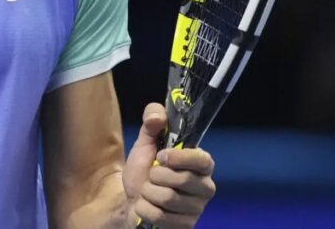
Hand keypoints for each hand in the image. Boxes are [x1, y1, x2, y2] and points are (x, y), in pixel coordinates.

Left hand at [123, 103, 216, 228]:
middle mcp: (205, 187)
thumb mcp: (144, 142)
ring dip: (148, 193)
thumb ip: (151, 122)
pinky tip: (147, 206)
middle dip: (156, 176)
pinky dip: (145, 209)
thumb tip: (158, 117)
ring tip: (148, 191)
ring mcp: (197, 209)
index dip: (180, 158)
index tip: (161, 156)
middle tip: (151, 176)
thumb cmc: (143, 169)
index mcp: (201, 164)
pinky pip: (161, 217)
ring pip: (169, 199)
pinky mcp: (186, 226)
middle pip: (182, 180)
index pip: (202, 160)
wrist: (129, 199)